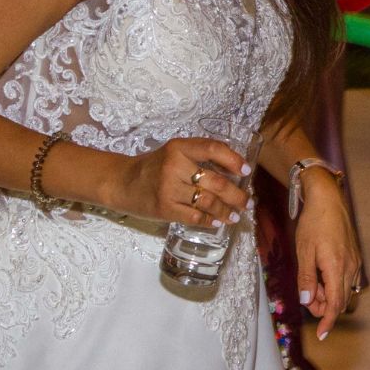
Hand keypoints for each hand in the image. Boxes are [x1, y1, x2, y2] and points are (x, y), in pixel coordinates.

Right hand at [107, 137, 252, 228]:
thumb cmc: (153, 167)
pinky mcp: (164, 208)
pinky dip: (209, 220)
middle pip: (215, 182)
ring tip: (236, 215)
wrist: (121, 182)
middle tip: (248, 201)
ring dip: (226, 211)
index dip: (233, 160)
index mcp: (179, 147)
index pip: (213, 149)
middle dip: (236, 194)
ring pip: (208, 202)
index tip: (247, 171)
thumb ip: (199, 157)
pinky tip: (218, 222)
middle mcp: (174, 166)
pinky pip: (194, 216)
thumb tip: (234, 170)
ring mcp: (168, 188)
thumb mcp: (174, 153)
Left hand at [294, 172, 360, 339]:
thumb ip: (306, 279)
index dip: (328, 321)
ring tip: (312, 282)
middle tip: (307, 297)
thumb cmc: (313, 223)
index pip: (335, 304)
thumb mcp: (303, 252)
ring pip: (344, 290)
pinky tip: (322, 274)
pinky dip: (334, 284)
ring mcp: (354, 262)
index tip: (321, 334)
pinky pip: (347, 279)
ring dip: (329, 295)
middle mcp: (350, 267)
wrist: (328, 200)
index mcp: (336, 267)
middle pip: (340, 300)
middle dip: (324, 306)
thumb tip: (309, 301)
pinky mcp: (354, 257)